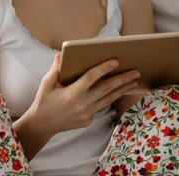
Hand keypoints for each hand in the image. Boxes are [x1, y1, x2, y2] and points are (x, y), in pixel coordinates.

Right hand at [25, 53, 139, 137]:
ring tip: (134, 82)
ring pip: (108, 99)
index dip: (103, 69)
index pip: (91, 78)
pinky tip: (117, 92)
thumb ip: (56, 69)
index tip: (115, 61)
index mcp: (71, 94)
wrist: (42, 124)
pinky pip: (100, 106)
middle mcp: (82, 104)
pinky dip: (109, 98)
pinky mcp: (88, 120)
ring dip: (122, 90)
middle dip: (122, 79)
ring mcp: (87, 114)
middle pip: (106, 89)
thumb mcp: (46, 83)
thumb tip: (61, 54)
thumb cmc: (44, 101)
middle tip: (135, 71)